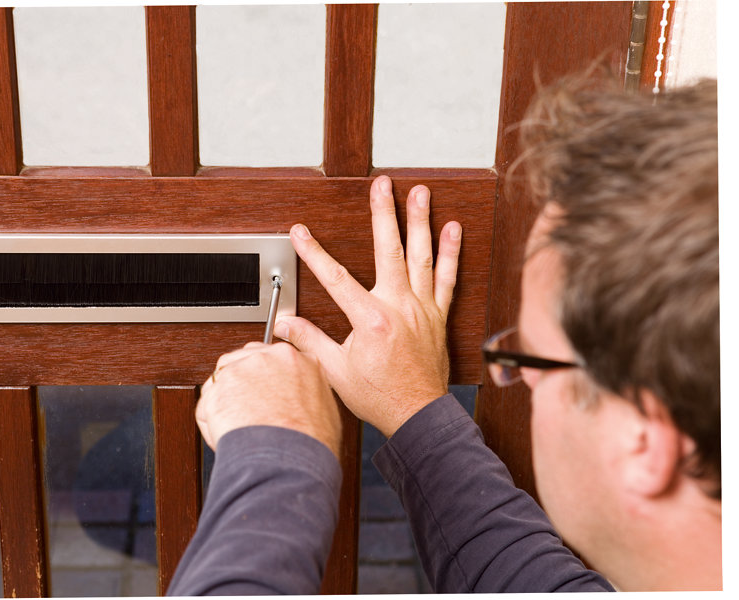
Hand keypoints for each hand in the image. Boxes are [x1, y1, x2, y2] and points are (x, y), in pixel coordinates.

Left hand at [196, 341, 341, 458]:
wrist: (289, 460)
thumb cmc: (308, 444)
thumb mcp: (323, 411)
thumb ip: (304, 396)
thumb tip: (295, 403)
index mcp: (298, 361)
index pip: (269, 356)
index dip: (260, 378)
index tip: (257, 394)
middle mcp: (270, 357)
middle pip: (241, 360)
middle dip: (238, 383)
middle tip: (242, 410)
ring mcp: (244, 367)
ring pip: (220, 380)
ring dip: (223, 402)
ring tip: (236, 429)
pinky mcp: (221, 384)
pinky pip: (207, 403)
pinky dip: (211, 422)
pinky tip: (225, 436)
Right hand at [274, 175, 461, 436]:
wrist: (418, 416)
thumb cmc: (380, 397)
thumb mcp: (335, 372)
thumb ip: (309, 342)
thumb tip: (285, 325)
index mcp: (371, 321)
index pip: (336, 278)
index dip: (314, 253)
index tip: (300, 232)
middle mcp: (400, 309)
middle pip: (390, 251)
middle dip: (384, 213)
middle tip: (383, 184)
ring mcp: (422, 310)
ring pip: (422, 257)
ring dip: (421, 222)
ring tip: (420, 192)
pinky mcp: (438, 317)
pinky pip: (447, 279)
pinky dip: (451, 253)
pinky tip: (453, 229)